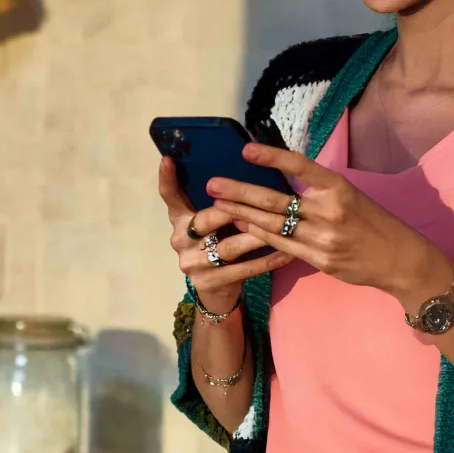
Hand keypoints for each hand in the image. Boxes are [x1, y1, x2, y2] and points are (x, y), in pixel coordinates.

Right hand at [158, 157, 292, 310]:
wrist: (215, 293)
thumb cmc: (215, 245)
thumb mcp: (210, 224)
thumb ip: (216, 203)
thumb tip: (240, 172)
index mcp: (179, 220)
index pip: (169, 197)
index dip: (167, 179)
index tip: (168, 159)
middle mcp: (180, 240)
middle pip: (204, 220)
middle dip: (232, 210)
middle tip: (258, 199)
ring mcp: (193, 264)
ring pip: (229, 247)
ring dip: (257, 236)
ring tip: (281, 226)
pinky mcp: (210, 283)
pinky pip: (244, 269)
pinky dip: (267, 261)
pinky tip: (286, 253)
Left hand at [206, 143, 450, 305]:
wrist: (400, 259)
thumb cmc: (373, 222)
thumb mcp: (351, 195)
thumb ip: (318, 188)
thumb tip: (282, 177)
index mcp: (339, 187)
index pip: (300, 166)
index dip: (271, 156)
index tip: (245, 149)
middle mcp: (329, 210)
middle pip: (276, 199)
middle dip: (240, 192)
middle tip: (213, 184)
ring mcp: (323, 237)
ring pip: (273, 224)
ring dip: (242, 214)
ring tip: (218, 205)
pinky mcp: (320, 259)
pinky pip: (282, 245)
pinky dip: (259, 235)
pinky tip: (242, 227)